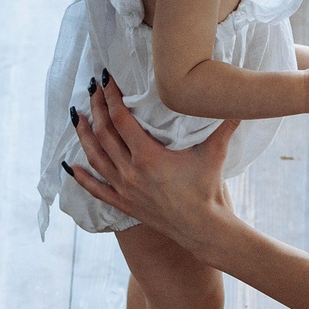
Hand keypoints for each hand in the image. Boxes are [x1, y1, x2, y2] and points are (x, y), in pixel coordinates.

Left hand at [69, 85, 234, 251]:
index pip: (120, 119)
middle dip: (96, 108)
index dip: (111, 97)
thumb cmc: (208, 190)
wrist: (203, 229)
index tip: (106, 80)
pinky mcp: (124, 204)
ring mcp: (125, 189)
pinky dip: (82, 178)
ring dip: (84, 136)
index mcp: (148, 156)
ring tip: (78, 116)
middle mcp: (131, 172)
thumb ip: (224, 124)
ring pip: (95, 158)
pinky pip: (96, 190)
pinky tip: (71, 166)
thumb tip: (238, 100)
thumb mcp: (215, 153)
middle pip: (103, 134)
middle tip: (92, 90)